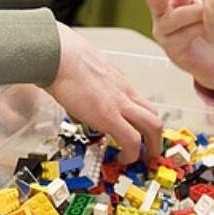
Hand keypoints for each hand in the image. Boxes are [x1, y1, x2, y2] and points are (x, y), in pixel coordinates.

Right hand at [46, 23, 161, 161]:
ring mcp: (120, 103)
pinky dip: (131, 154)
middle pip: (154, 116)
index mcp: (118, 81)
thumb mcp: (84, 71)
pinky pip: (132, 140)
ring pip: (153, 126)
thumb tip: (78, 104)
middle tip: (149, 152)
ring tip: (141, 160)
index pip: (140, 103)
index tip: (138, 134)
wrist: (57, 55)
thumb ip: (88, 88)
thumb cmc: (63, 58)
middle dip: (156, 138)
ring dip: (151, 147)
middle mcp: (124, 91)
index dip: (143, 122)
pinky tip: (121, 158)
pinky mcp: (109, 115)